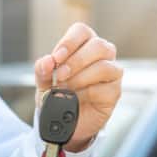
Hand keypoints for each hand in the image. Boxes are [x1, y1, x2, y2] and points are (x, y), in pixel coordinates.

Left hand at [34, 23, 122, 151]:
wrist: (65, 124)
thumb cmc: (58, 97)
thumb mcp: (43, 84)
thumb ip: (42, 71)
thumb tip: (46, 61)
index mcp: (83, 46)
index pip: (82, 31)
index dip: (69, 42)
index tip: (56, 58)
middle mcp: (101, 56)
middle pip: (98, 45)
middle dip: (76, 61)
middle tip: (60, 76)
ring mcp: (111, 73)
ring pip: (105, 66)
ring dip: (81, 78)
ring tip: (66, 89)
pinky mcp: (114, 92)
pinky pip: (106, 87)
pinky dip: (87, 93)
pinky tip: (76, 99)